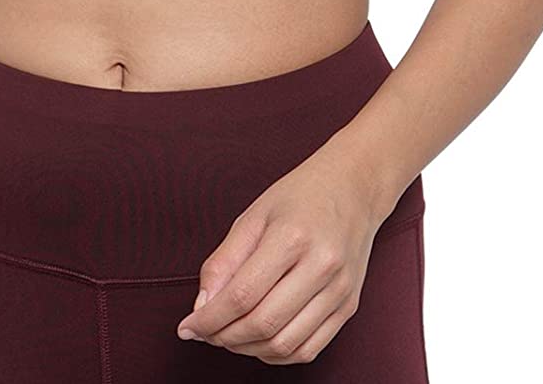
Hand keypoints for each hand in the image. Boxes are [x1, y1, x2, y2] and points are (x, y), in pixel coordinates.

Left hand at [175, 139, 387, 365]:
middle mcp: (321, 266)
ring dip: (247, 350)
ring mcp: (339, 290)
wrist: (354, 187)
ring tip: (228, 336)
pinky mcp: (349, 307)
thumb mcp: (253, 215)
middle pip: (262, 324)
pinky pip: (308, 349)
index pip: (242, 294)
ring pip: (285, 345)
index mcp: (292, 236)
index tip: (187, 327)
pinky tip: (258, 341)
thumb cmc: (300, 196)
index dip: (209, 319)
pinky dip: (276, 355)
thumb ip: (224, 261)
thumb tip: (202, 307)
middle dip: (224, 337)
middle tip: (205, 332)